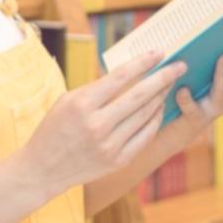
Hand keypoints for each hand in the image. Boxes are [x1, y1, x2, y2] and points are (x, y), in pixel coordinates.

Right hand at [22, 50, 187, 197]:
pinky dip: (155, 119)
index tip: (159, 53)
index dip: (143, 63)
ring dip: (161, 96)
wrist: (43, 169)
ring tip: (169, 84)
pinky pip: (145, 135)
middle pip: (140, 95)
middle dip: (163, 78)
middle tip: (180, 66)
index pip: (120, 77)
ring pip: (146, 114)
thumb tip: (129, 74)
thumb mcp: (67, 102)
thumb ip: (96, 89)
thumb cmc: (54, 129)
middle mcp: (97, 124)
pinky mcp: (119, 160)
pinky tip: (159, 107)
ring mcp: (110, 144)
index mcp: (82, 104)